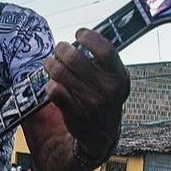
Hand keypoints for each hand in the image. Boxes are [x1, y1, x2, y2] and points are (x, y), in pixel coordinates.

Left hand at [42, 28, 129, 161]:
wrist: (101, 136)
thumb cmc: (104, 101)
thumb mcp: (113, 82)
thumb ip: (103, 62)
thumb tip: (86, 37)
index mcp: (120, 77)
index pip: (105, 50)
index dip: (89, 38)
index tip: (79, 34)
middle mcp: (108, 90)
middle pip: (75, 58)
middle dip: (61, 50)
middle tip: (58, 50)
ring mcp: (92, 103)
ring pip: (61, 72)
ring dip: (51, 65)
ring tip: (50, 64)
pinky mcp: (75, 114)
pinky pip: (54, 91)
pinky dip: (50, 85)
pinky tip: (52, 84)